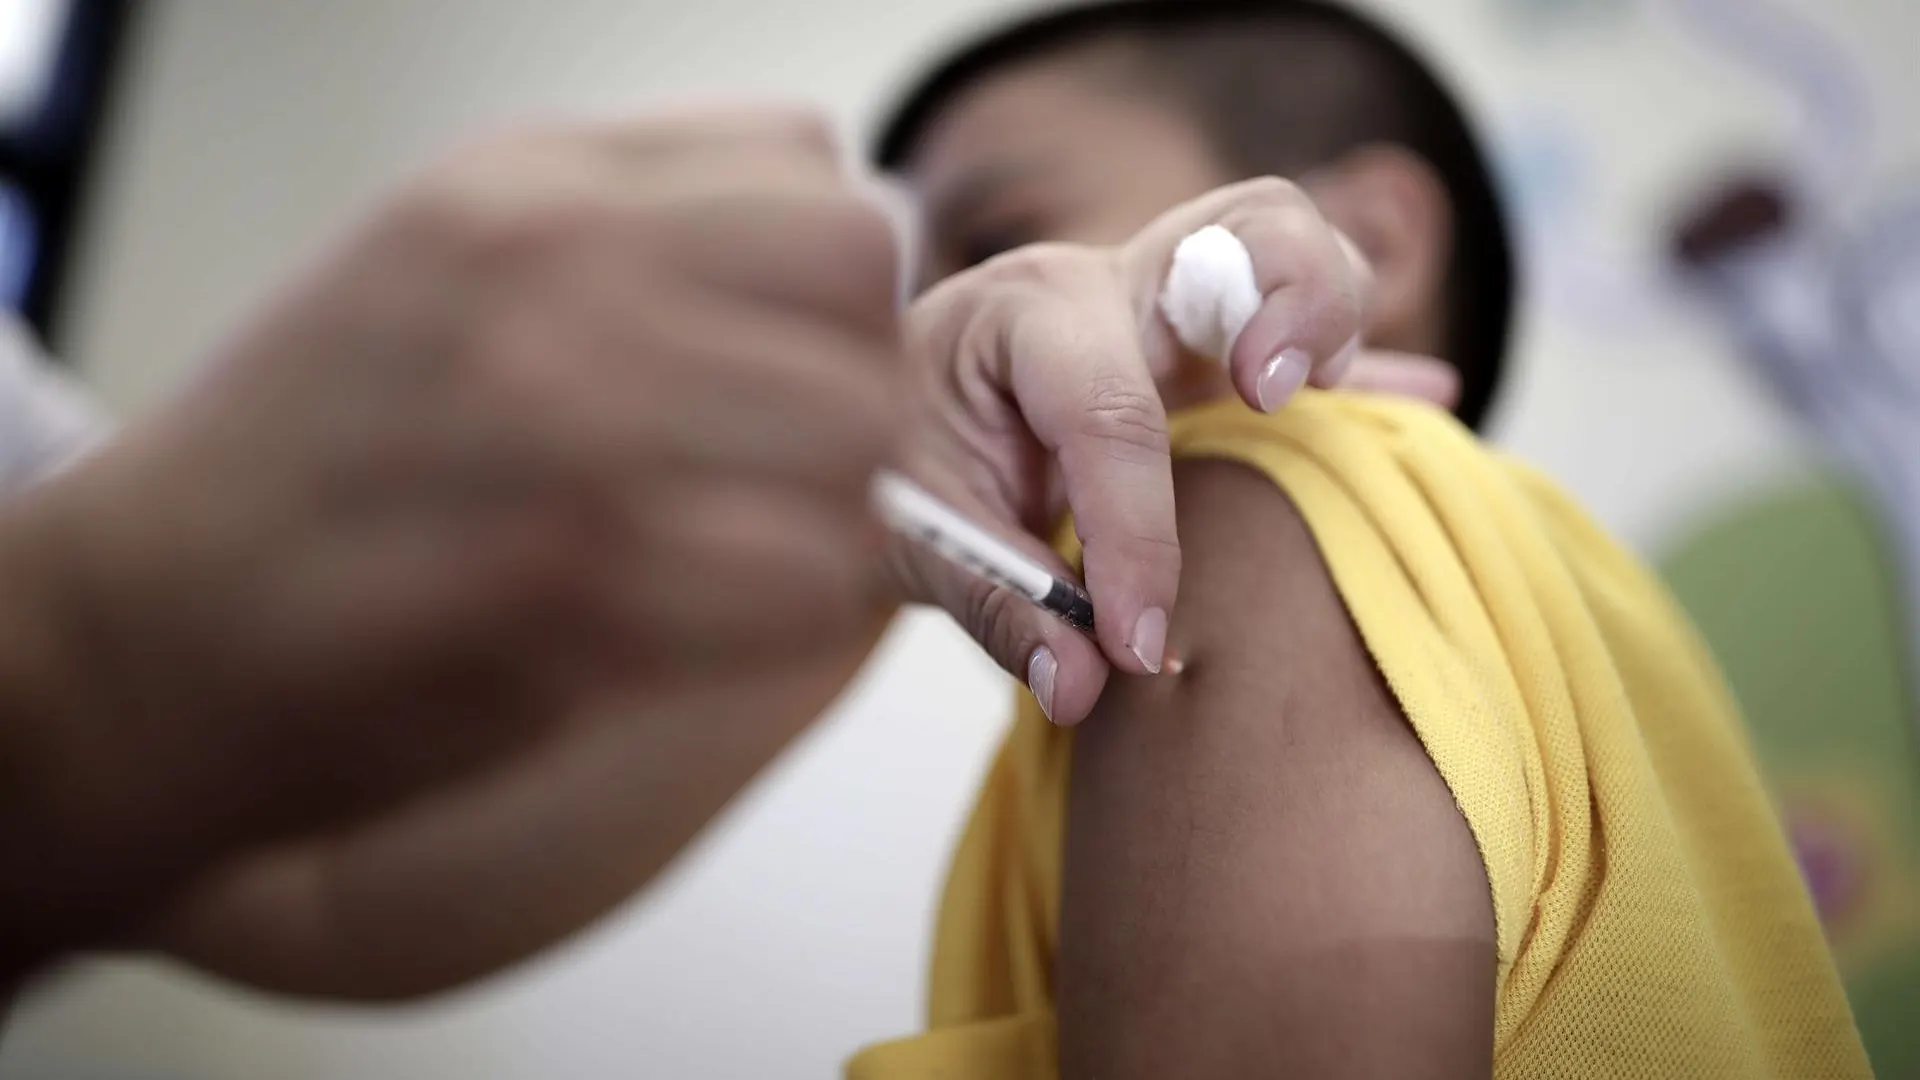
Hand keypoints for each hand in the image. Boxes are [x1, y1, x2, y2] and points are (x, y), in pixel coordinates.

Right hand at [0, 107, 901, 970]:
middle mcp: (550, 278)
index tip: (780, 357)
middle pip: (861, 288)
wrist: (143, 629)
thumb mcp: (450, 262)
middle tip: (784, 464)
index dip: (826, 284)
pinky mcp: (571, 589)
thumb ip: (640, 235)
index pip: (817, 174)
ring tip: (746, 544)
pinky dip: (791, 611)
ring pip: (857, 437)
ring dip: (832, 508)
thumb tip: (836, 253)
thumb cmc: (312, 459)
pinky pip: (809, 580)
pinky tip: (714, 620)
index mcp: (529, 188)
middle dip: (852, 387)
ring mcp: (561, 426)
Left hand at [892, 178, 1455, 723]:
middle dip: (1291, 305)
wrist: (867, 406)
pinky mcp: (1204, 342)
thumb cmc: (881, 457)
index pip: (1108, 408)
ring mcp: (1167, 298)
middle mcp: (1108, 279)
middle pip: (1247, 227)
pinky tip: (1426, 402)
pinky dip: (1368, 366)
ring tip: (1312, 405)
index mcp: (1019, 311)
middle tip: (1269, 404)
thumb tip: (1083, 687)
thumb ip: (995, 604)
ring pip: (1292, 245)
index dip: (1135, 538)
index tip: (1139, 644)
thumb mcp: (907, 535)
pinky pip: (1305, 327)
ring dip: (1332, 316)